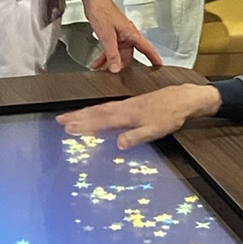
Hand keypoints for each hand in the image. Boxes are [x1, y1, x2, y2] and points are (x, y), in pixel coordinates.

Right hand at [58, 82, 219, 149]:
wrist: (182, 99)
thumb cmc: (170, 115)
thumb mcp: (155, 130)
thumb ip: (136, 137)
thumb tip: (118, 144)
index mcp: (127, 115)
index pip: (101, 120)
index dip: (84, 125)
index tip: (68, 127)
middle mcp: (123, 108)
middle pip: (96, 112)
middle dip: (77, 117)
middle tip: (60, 120)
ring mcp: (126, 105)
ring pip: (100, 109)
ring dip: (84, 113)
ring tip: (69, 117)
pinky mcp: (130, 104)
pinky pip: (108, 108)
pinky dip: (96, 111)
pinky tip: (92, 113)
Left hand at [82, 0, 162, 74]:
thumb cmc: (101, 10)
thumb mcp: (107, 36)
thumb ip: (111, 54)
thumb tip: (115, 68)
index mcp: (131, 34)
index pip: (147, 49)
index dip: (154, 58)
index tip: (159, 67)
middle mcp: (127, 34)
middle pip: (128, 55)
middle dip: (121, 65)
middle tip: (113, 74)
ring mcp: (119, 34)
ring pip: (117, 53)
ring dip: (110, 61)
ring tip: (101, 70)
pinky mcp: (111, 33)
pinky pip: (110, 48)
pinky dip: (105, 55)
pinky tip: (98, 61)